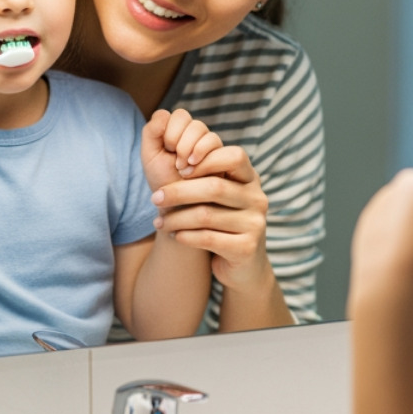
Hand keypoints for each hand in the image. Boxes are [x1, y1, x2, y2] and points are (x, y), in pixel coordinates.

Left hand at [140, 108, 222, 190]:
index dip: (172, 131)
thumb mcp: (150, 157)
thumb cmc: (163, 183)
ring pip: (210, 136)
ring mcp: (214, 150)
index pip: (180, 115)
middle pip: (196, 125)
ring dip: (194, 152)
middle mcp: (199, 138)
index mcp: (181, 132)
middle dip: (182, 144)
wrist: (175, 209)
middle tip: (176, 165)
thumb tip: (164, 113)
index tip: (166, 150)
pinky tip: (195, 172)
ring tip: (184, 171)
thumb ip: (151, 132)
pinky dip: (206, 161)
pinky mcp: (226, 163)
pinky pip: (223, 151)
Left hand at [151, 145, 270, 290]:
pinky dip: (186, 236)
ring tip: (159, 222)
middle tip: (154, 198)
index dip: (205, 158)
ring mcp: (255, 224)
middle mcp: (257, 199)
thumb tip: (173, 148)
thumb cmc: (222, 222)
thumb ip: (205, 174)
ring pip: (207, 215)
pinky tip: (175, 236)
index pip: (233, 156)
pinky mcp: (246, 248)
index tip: (178, 166)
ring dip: (176, 218)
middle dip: (179, 191)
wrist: (243, 265)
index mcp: (250, 179)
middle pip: (215, 187)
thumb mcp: (218, 195)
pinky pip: (208, 238)